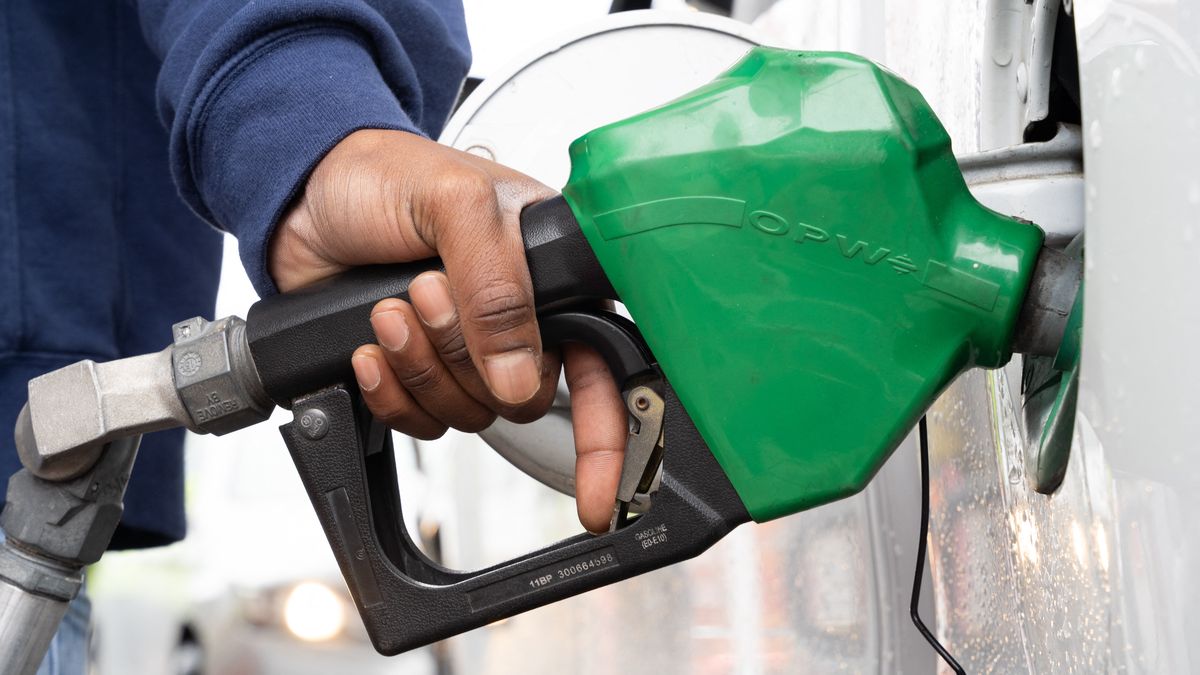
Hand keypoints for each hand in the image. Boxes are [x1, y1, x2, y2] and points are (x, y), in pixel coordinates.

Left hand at [271, 129, 625, 532]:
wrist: (302, 192)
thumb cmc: (385, 173)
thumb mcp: (455, 205)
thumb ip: (496, 288)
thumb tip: (518, 378)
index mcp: (550, 272)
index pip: (601, 365)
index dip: (604, 437)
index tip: (598, 498)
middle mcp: (517, 317)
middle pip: (522, 396)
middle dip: (464, 357)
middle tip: (426, 294)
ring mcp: (466, 347)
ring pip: (468, 412)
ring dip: (421, 368)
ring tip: (388, 309)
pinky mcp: (417, 368)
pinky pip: (420, 421)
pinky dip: (391, 392)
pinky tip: (369, 347)